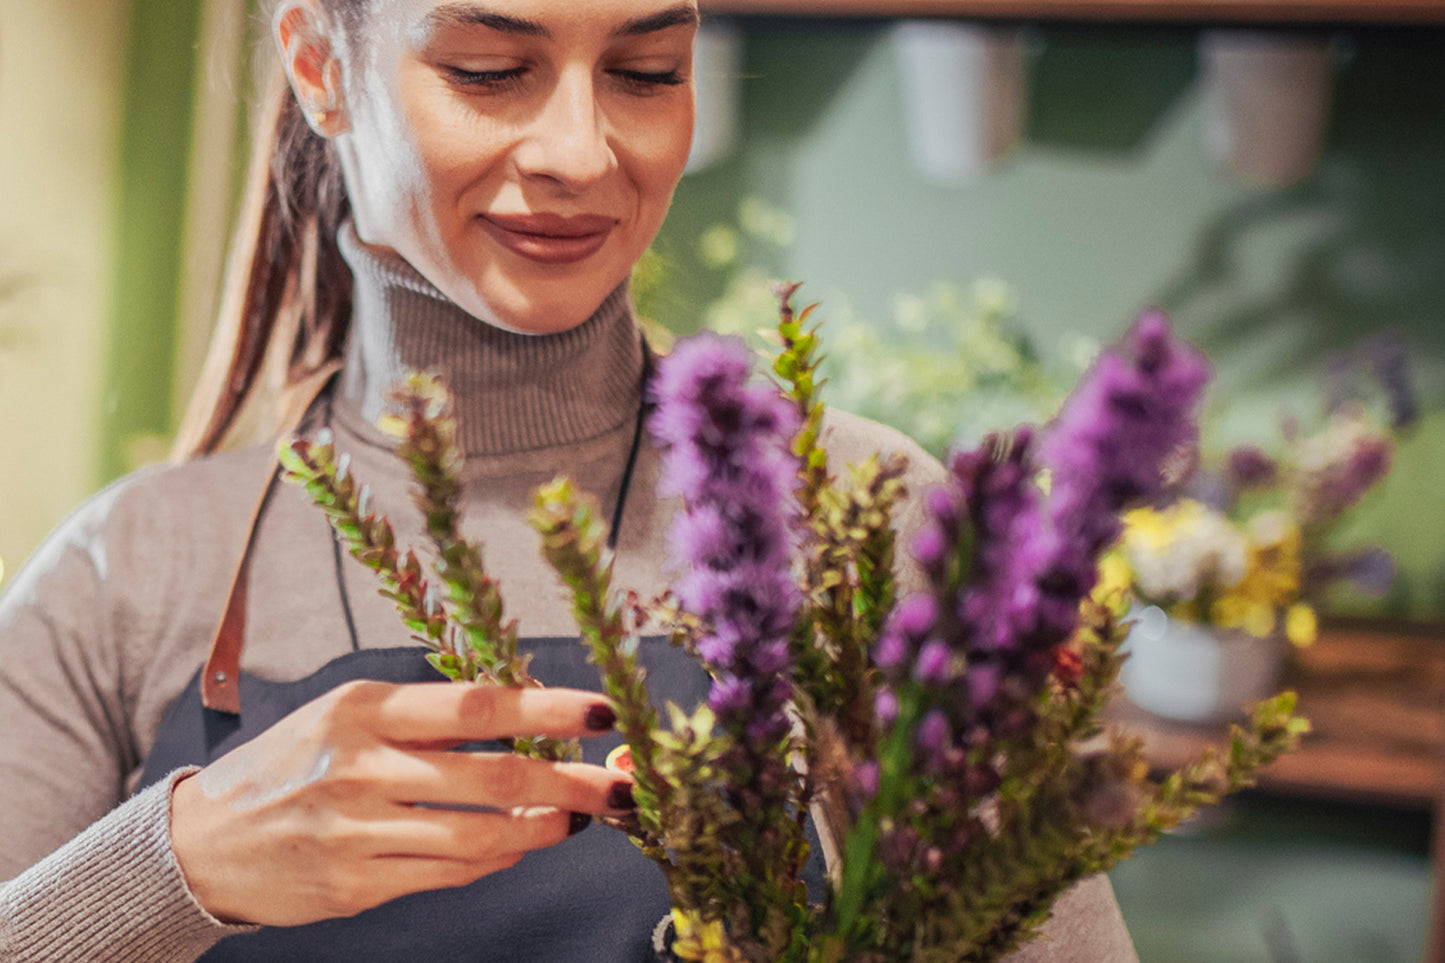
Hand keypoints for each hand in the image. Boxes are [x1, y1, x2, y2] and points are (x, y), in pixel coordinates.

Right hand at [169, 679, 632, 925]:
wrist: (203, 842)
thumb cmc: (292, 763)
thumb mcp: (347, 714)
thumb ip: (427, 717)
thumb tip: (528, 716)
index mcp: (363, 710)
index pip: (476, 705)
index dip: (548, 710)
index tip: (602, 711)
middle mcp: (361, 768)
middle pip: (492, 777)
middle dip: (571, 784)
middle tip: (622, 787)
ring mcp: (357, 833)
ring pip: (479, 836)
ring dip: (543, 830)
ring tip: (578, 819)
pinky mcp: (355, 886)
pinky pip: (448, 874)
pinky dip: (496, 861)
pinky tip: (520, 846)